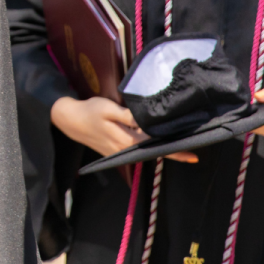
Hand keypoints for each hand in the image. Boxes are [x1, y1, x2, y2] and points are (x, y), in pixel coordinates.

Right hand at [51, 96, 198, 162]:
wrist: (70, 121)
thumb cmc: (90, 111)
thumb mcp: (108, 108)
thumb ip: (128, 115)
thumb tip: (147, 120)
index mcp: (126, 140)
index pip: (155, 147)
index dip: (174, 152)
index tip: (192, 156)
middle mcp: (125, 150)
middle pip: (153, 152)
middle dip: (172, 151)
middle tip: (192, 150)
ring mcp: (121, 153)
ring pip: (146, 153)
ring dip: (160, 149)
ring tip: (178, 145)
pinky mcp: (117, 152)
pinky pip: (137, 151)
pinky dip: (148, 147)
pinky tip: (155, 141)